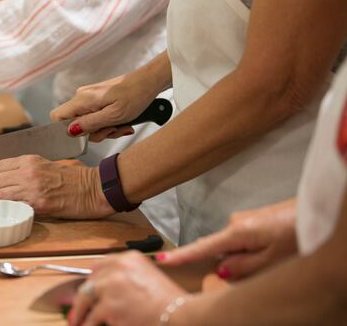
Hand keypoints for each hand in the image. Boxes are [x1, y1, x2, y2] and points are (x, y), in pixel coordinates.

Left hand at [0, 155, 113, 218]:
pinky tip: (6, 214)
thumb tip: (10, 184)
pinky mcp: (39, 202)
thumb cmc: (75, 180)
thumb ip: (28, 172)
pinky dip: (6, 210)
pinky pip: (13, 205)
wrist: (94, 188)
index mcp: (30, 160)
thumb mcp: (47, 167)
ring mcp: (32, 186)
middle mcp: (28, 170)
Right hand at [51, 72, 158, 141]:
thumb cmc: (136, 95)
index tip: (85, 137)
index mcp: (83, 99)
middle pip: (75, 123)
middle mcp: (82, 96)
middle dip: (94, 132)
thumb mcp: (114, 115)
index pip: (57, 116)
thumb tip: (69, 131)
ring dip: (104, 129)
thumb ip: (90, 124)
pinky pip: (96, 116)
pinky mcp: (98, 99)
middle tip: (113, 130)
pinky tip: (122, 122)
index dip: (66, 131)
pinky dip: (108, 123)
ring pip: (88, 122)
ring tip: (122, 126)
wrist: (150, 81)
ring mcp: (90, 97)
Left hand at [69, 251, 186, 325]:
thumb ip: (126, 277)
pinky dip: (87, 324)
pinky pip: (92, 318)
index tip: (86, 289)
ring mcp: (112, 287)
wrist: (179, 315)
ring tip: (76, 322)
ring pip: (86, 300)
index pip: (99, 265)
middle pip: (89, 282)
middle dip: (82, 298)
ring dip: (80, 313)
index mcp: (129, 258)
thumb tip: (106, 289)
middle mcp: (118, 269)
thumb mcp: (148, 276)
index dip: (92, 280)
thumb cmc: (169, 301)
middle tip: (76, 310)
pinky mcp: (110, 307)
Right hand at [157, 199, 296, 280]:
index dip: (182, 255)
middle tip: (261, 264)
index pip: (202, 247)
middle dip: (232, 263)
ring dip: (246, 257)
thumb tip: (220, 269)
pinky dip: (251, 250)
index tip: (162, 258)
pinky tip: (272, 250)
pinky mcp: (252, 220)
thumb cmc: (299, 232)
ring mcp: (243, 219)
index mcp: (237, 231)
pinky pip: (242, 240)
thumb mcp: (272, 258)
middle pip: (220, 250)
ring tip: (275, 255)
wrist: (317, 210)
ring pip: (233, 247)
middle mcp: (234, 222)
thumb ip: (243, 266)